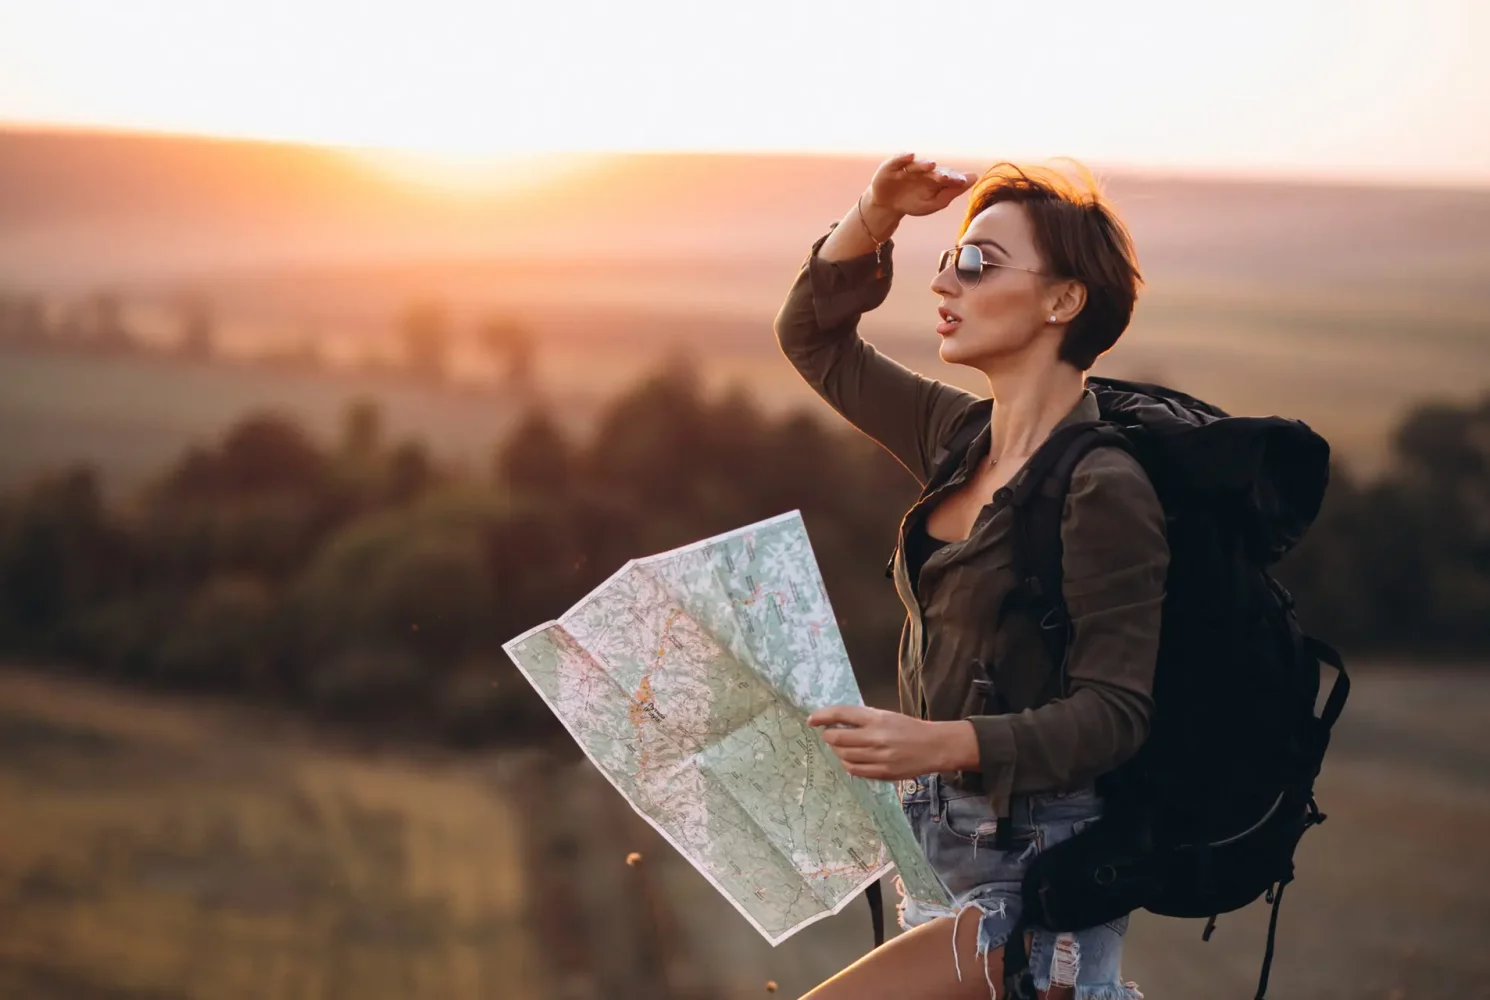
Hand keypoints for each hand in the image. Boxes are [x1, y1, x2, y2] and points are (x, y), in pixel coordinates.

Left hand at [807, 705, 978, 780]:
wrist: (934, 747)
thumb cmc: (908, 728)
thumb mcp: (886, 715)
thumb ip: (863, 719)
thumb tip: (835, 722)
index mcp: (876, 718)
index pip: (841, 714)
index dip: (822, 716)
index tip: (811, 720)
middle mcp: (875, 737)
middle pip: (837, 737)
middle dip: (828, 736)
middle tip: (829, 734)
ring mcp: (878, 757)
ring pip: (843, 755)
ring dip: (837, 750)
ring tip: (842, 746)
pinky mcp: (882, 773)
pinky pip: (854, 770)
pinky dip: (847, 763)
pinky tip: (850, 758)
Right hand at [865, 152, 976, 220]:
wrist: (887, 205)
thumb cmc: (912, 203)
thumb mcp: (932, 203)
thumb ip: (951, 192)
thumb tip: (974, 178)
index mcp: (936, 178)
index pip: (947, 177)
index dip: (954, 178)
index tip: (962, 181)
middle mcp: (923, 169)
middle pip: (933, 170)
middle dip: (939, 173)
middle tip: (946, 177)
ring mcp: (908, 167)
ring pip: (917, 164)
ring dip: (924, 164)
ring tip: (931, 165)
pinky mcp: (892, 166)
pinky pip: (898, 159)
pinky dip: (903, 157)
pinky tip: (910, 155)